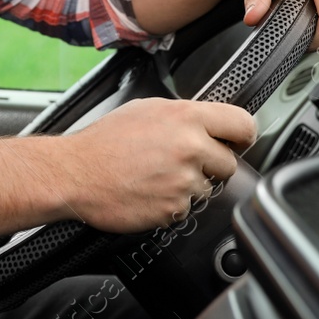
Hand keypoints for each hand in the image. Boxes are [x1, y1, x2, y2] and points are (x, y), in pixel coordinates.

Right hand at [58, 98, 256, 231]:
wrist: (75, 173)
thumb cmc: (104, 142)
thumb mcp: (147, 109)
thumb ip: (183, 116)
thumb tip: (208, 122)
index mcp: (186, 117)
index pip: (242, 124)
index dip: (243, 136)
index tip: (238, 141)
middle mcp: (190, 147)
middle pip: (229, 164)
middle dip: (211, 165)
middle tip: (184, 162)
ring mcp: (183, 181)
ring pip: (207, 188)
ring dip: (189, 186)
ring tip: (158, 176)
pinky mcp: (173, 209)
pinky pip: (186, 208)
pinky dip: (172, 204)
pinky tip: (150, 192)